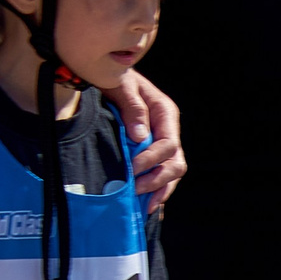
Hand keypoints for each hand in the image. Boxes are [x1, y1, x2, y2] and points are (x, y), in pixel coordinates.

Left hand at [108, 72, 184, 207]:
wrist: (105, 74)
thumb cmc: (113, 77)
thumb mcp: (121, 85)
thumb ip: (132, 108)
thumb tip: (140, 136)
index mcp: (165, 113)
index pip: (168, 145)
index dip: (153, 159)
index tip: (132, 168)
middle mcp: (168, 131)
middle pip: (176, 163)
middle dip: (158, 179)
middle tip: (135, 190)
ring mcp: (162, 143)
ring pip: (172, 173)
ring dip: (159, 190)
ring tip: (143, 205)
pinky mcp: (152, 151)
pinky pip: (161, 174)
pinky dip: (155, 190)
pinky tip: (146, 204)